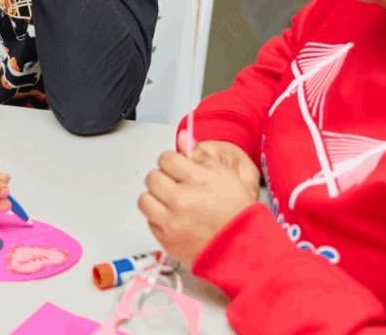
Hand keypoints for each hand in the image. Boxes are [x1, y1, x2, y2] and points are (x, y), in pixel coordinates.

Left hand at [138, 149, 259, 264]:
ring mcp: (169, 223)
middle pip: (152, 177)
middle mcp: (178, 202)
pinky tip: (175, 217)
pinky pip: (150, 221)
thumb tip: (183, 136)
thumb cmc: (236, 212)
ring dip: (156, 197)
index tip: (181, 167)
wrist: (240, 248)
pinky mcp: (165, 240)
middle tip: (178, 184)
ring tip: (172, 201)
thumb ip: (200, 155)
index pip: (166, 159)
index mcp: (193, 181)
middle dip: (163, 177)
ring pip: (145, 200)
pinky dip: (159, 217)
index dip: (174, 161)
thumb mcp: (225, 175)